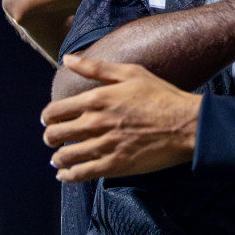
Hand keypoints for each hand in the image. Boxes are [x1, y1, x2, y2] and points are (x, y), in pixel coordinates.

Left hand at [41, 54, 202, 181]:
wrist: (186, 124)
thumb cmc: (161, 96)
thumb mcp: (131, 73)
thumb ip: (95, 68)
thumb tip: (68, 59)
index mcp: (96, 99)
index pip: (54, 112)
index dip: (48, 118)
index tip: (51, 121)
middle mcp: (94, 123)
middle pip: (54, 135)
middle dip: (50, 138)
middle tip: (55, 140)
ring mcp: (103, 146)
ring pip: (64, 156)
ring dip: (58, 158)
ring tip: (60, 158)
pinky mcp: (114, 166)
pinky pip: (80, 174)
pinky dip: (68, 176)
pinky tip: (66, 174)